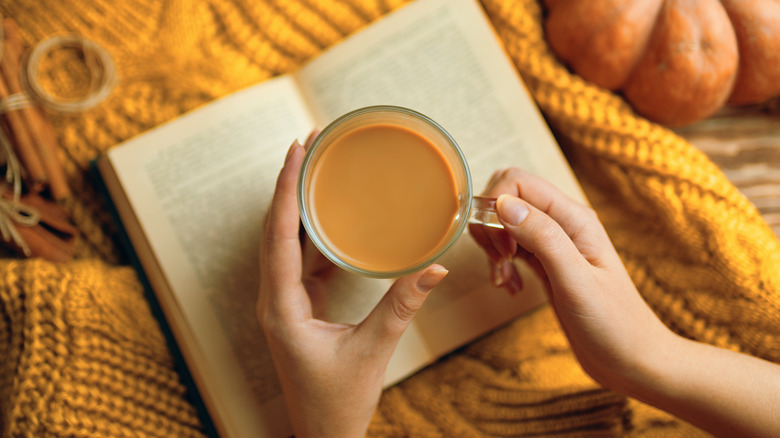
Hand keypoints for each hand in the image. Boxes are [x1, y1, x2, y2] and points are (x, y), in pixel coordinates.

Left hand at [257, 137, 447, 437]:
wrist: (322, 435)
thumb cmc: (338, 401)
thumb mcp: (373, 350)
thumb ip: (403, 306)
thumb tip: (437, 266)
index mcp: (281, 308)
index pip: (279, 236)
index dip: (287, 189)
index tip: (298, 150)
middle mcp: (273, 299)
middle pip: (274, 228)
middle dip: (291, 183)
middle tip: (310, 143)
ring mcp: (281, 302)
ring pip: (283, 240)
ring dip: (298, 203)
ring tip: (316, 166)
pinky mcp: (295, 306)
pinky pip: (297, 258)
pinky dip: (310, 231)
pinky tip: (327, 214)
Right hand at [469, 168, 672, 391]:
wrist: (632, 360)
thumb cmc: (614, 323)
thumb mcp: (576, 279)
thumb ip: (542, 236)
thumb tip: (503, 203)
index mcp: (573, 218)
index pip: (517, 182)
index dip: (496, 207)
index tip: (502, 248)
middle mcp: (562, 224)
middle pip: (505, 199)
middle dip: (489, 227)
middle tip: (500, 262)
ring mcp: (552, 245)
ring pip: (503, 224)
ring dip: (492, 249)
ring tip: (505, 279)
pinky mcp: (545, 265)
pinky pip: (509, 249)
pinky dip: (499, 265)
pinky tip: (511, 287)